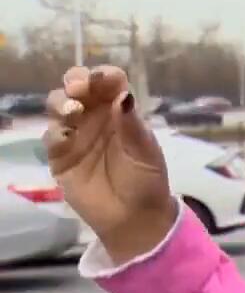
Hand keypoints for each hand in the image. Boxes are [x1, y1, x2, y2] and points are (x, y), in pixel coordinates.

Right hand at [44, 65, 177, 262]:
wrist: (135, 217)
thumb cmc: (146, 179)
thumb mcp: (145, 151)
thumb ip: (132, 125)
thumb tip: (123, 95)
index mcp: (120, 110)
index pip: (109, 82)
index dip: (104, 76)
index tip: (103, 79)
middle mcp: (95, 117)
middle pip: (77, 87)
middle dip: (75, 80)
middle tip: (79, 88)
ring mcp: (76, 135)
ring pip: (58, 107)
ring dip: (61, 103)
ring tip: (73, 111)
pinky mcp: (60, 156)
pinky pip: (51, 137)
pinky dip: (55, 132)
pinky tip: (66, 137)